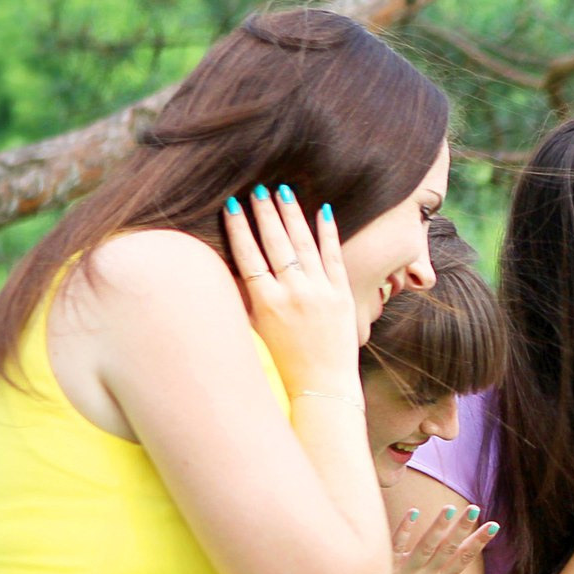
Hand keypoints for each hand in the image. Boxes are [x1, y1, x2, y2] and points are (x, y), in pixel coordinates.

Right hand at [225, 185, 360, 396]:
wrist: (322, 384)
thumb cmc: (283, 360)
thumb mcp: (256, 328)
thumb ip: (246, 296)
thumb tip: (231, 265)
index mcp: (265, 302)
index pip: (248, 255)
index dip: (239, 228)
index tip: (231, 204)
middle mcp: (292, 293)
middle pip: (275, 243)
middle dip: (265, 213)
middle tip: (257, 189)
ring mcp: (320, 292)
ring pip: (304, 244)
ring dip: (292, 214)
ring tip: (284, 190)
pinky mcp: (342, 295)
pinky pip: (333, 257)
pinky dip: (328, 233)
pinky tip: (323, 211)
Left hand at [372, 503, 500, 573]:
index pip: (464, 560)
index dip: (479, 543)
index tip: (493, 526)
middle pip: (448, 549)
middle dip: (462, 529)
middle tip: (475, 509)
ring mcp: (406, 571)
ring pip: (425, 546)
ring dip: (438, 527)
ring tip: (449, 509)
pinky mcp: (388, 566)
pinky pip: (396, 545)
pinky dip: (405, 529)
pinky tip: (414, 512)